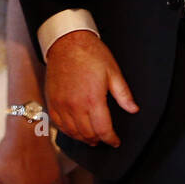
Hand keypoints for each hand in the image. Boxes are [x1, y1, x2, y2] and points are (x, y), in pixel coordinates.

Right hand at [44, 30, 137, 146]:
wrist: (67, 42)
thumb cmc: (90, 53)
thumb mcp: (113, 71)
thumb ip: (123, 94)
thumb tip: (133, 109)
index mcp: (92, 99)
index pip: (103, 130)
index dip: (111, 139)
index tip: (115, 141)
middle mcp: (75, 105)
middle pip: (87, 134)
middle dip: (98, 140)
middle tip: (105, 138)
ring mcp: (61, 105)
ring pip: (72, 133)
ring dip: (83, 138)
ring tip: (92, 137)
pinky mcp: (52, 102)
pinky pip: (58, 125)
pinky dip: (68, 131)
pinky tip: (74, 130)